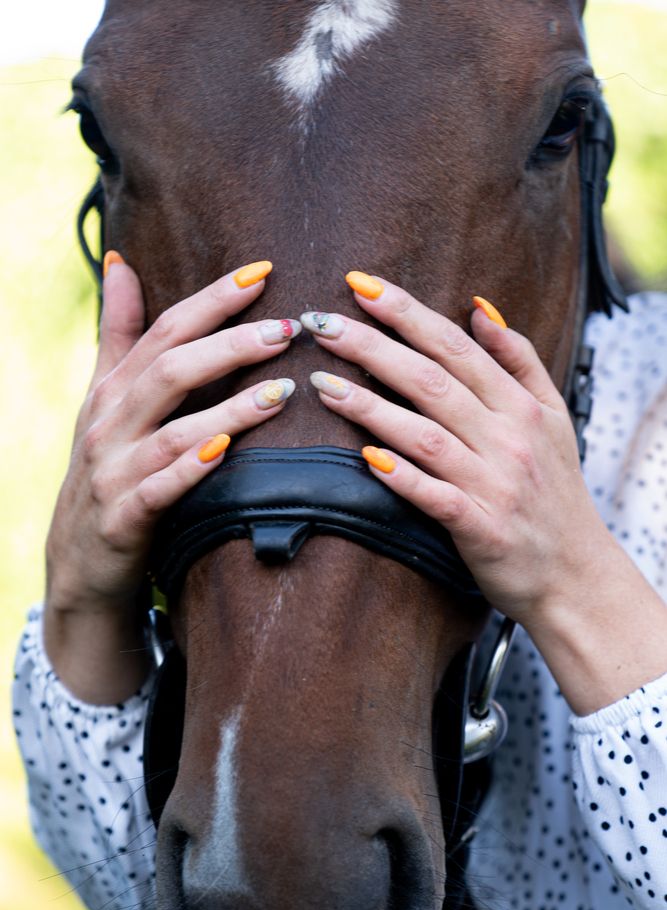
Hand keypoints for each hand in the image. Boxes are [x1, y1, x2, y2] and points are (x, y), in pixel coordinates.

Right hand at [44, 257, 298, 700]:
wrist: (78, 559)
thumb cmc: (105, 467)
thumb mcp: (104, 398)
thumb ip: (118, 332)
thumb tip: (122, 262)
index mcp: (113, 389)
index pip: (165, 329)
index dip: (213, 299)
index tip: (264, 272)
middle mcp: (110, 423)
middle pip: (171, 370)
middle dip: (230, 345)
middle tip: (286, 330)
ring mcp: (114, 470)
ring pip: (172, 431)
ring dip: (229, 408)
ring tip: (283, 390)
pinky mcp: (123, 517)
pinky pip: (160, 490)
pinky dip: (192, 470)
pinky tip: (227, 452)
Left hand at [302, 275, 606, 627]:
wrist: (576, 573)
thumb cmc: (555, 491)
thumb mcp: (554, 416)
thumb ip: (519, 360)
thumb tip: (479, 309)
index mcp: (519, 406)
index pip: (454, 346)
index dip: (405, 313)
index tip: (360, 285)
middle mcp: (506, 438)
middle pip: (431, 381)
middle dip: (373, 347)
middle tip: (322, 323)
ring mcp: (492, 483)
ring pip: (425, 434)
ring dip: (371, 407)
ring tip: (323, 384)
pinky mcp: (479, 528)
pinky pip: (434, 496)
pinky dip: (401, 476)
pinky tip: (365, 457)